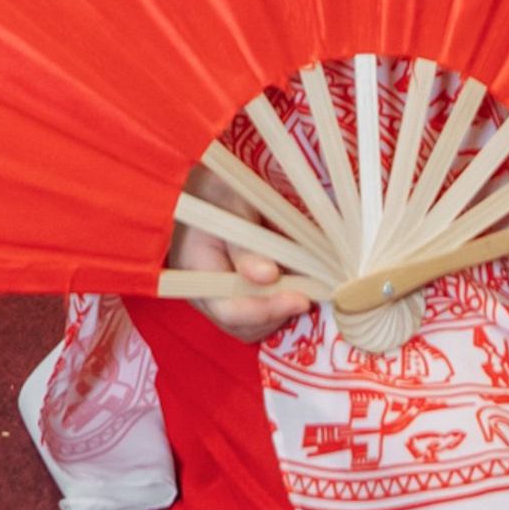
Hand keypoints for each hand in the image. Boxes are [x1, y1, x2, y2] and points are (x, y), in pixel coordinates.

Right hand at [172, 164, 313, 342]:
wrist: (201, 183)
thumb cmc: (215, 188)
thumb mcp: (231, 206)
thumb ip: (245, 245)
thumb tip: (268, 277)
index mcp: (196, 273)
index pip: (231, 310)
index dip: (269, 309)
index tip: (302, 300)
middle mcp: (205, 294)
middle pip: (244, 325)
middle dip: (279, 313)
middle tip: (312, 290)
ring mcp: (218, 296)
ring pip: (253, 324)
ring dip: (282, 310)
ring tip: (308, 284)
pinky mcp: (233, 290)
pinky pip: (257, 311)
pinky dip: (279, 302)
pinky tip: (299, 279)